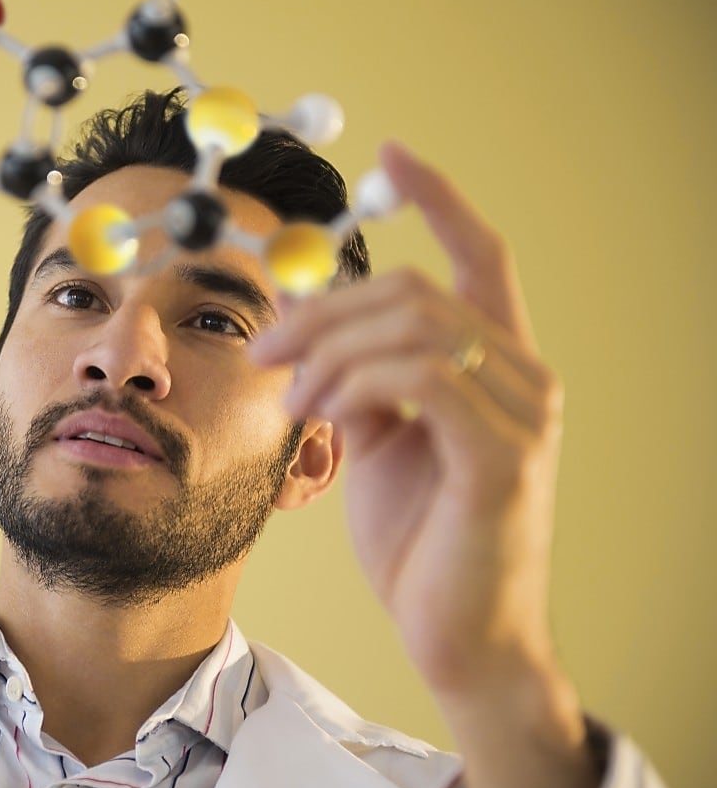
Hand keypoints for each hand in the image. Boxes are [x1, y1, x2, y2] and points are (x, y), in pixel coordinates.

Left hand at [250, 144, 597, 787]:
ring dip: (329, 348)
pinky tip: (322, 412)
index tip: (392, 153)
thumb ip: (355, 379)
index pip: (480, 255)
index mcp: (495, 365)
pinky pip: (421, 377)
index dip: (440, 197)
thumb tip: (306, 326)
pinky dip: (354, 382)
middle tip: (265, 346)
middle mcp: (524, 375)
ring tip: (290, 395)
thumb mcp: (376, 441)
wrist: (455, 634)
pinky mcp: (503, 454)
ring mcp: (523, 413)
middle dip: (325, 308)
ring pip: (415, 323)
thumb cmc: (419, 538)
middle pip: (416, 288)